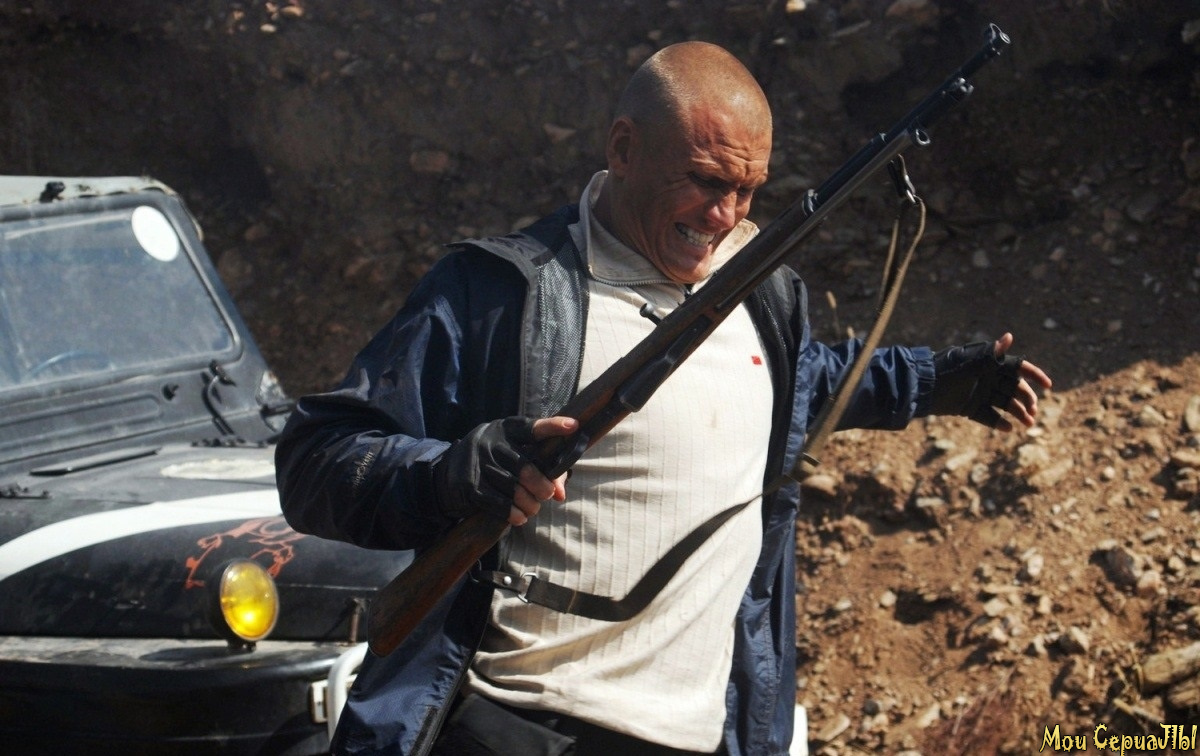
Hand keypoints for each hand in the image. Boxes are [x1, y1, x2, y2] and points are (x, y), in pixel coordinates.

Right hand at [433, 415, 575, 525]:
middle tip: (547, 494)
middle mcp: (491, 443)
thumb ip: (544, 469)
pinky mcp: (470, 485)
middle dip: (542, 485)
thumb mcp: (514, 453)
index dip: (552, 427)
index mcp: (507, 430)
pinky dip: (512, 513)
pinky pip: (497, 503)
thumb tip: (561, 494)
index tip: (573, 426)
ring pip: (513, 488)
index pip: (532, 428)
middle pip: (525, 466)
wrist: (449, 470)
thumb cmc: (495, 460)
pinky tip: (520, 517)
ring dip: (529, 504)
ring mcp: (478, 463)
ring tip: (534, 508)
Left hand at [929, 333, 1051, 430]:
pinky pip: (988, 417)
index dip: (1034, 375)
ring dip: (1017, 413)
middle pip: (1015, 389)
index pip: (1018, 368)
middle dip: (1027, 399)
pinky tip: (1007, 428)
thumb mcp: (971, 363)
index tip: (1048, 385)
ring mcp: (980, 394)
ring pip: (1005, 404)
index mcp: (991, 365)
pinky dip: (997, 423)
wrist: (923, 386)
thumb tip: (1009, 336)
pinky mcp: (970, 408)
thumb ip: (992, 354)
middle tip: (1033, 411)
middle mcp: (988, 379)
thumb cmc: (947, 370)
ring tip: (1027, 424)